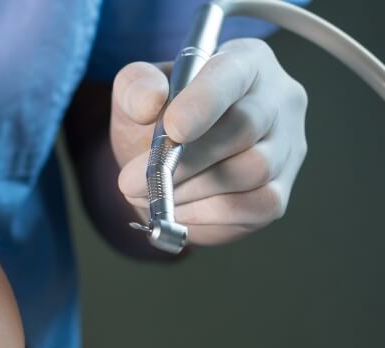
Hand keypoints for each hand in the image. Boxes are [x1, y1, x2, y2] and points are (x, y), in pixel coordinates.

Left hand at [111, 38, 307, 245]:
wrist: (164, 167)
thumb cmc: (157, 121)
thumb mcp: (135, 95)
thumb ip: (135, 87)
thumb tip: (150, 101)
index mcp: (244, 61)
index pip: (234, 73)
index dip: (205, 101)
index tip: (173, 129)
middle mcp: (277, 100)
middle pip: (245, 128)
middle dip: (185, 160)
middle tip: (133, 181)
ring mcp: (286, 149)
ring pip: (252, 170)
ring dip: (190, 189)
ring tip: (152, 194)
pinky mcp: (278, 194)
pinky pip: (254, 206)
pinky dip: (207, 213)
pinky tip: (178, 209)